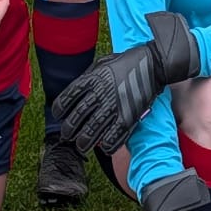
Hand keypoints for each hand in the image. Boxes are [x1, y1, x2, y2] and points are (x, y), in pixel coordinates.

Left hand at [55, 11, 199, 155]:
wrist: (152, 64)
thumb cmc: (126, 62)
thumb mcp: (102, 63)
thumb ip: (88, 76)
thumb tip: (77, 91)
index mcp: (92, 79)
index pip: (69, 97)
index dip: (60, 109)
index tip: (58, 116)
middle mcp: (100, 93)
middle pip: (78, 117)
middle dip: (69, 129)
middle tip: (67, 136)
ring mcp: (114, 106)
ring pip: (93, 130)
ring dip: (85, 141)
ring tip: (81, 147)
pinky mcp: (128, 117)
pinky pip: (115, 136)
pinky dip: (108, 145)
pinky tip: (105, 148)